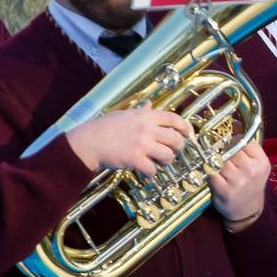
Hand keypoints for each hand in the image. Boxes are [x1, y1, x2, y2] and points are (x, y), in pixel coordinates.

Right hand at [65, 103, 191, 176]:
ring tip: (160, 161)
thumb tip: (149, 104)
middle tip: (174, 151)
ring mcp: (141, 144)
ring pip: (168, 155)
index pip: (173, 118)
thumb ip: (140, 111)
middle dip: (179, 147)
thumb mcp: (124, 114)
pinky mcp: (135, 159)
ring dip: (167, 161)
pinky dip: (152, 172)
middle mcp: (146, 128)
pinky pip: (153, 169)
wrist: (88, 141)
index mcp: (145, 116)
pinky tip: (147, 170)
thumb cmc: (105, 127)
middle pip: (175, 139)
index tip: (187, 133)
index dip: (184, 127)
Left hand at [210, 140, 271, 231]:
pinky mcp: (224, 190)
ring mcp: (237, 181)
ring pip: (219, 159)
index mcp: (261, 161)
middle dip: (224, 152)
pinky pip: (212, 172)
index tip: (230, 145)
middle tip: (224, 159)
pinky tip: (215, 177)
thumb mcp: (256, 164)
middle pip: (230, 149)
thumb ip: (247, 145)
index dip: (234, 140)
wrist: (248, 210)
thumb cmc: (250, 183)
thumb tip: (234, 121)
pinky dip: (210, 173)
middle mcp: (251, 170)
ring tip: (220, 169)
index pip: (243, 140)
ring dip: (216, 162)